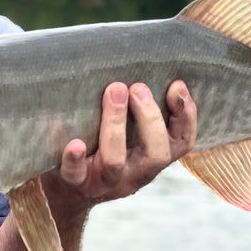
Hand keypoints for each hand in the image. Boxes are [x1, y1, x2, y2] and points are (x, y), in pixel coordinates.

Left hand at [48, 80, 197, 203]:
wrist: (64, 191)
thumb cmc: (101, 146)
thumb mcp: (129, 132)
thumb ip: (141, 108)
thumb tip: (149, 60)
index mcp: (152, 159)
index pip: (182, 143)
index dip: (186, 116)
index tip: (177, 85)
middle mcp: (134, 174)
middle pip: (155, 154)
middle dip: (150, 117)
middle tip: (137, 87)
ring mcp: (104, 182)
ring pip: (116, 162)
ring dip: (116, 124)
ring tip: (114, 90)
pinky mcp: (75, 184)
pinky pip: (76, 175)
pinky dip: (75, 159)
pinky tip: (76, 143)